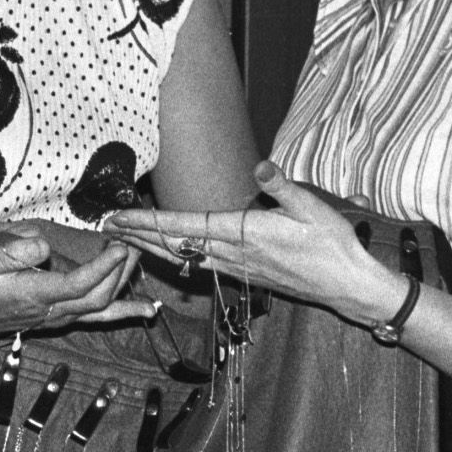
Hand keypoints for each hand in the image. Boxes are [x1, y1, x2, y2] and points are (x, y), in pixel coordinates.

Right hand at [0, 220, 148, 337]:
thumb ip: (10, 251)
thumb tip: (42, 245)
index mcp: (32, 295)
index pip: (78, 285)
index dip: (103, 267)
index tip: (118, 245)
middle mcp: (48, 312)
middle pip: (97, 298)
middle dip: (120, 272)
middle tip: (132, 244)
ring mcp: (53, 318)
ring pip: (99, 309)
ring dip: (122, 285)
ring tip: (138, 261)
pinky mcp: (53, 318)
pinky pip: (94, 318)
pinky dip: (121, 312)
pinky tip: (143, 309)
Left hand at [105, 162, 403, 327]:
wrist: (347, 286)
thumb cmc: (333, 245)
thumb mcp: (313, 208)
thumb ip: (283, 186)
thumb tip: (261, 166)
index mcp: (245, 234)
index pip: (185, 226)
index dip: (148, 222)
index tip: (119, 217)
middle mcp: (233, 254)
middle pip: (172, 245)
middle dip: (135, 235)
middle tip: (104, 226)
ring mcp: (235, 268)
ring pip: (182, 257)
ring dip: (149, 247)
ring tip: (121, 238)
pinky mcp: (241, 275)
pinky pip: (198, 265)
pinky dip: (173, 257)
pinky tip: (161, 253)